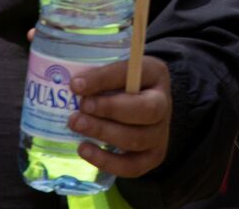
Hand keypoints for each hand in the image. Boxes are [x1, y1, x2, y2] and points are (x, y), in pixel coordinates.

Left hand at [68, 57, 171, 178]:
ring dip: (103, 133)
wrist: (145, 107)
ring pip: (136, 138)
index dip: (103, 79)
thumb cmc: (125, 85)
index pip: (132, 74)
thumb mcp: (117, 71)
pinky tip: (84, 150)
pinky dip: (106, 161)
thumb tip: (75, 86)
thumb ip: (100, 76)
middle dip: (110, 109)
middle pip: (146, 109)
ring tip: (76, 125)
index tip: (76, 85)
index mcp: (155, 73)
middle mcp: (164, 104)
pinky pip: (132, 166)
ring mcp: (160, 133)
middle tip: (81, 108)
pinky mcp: (153, 156)